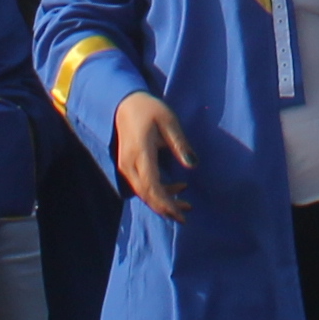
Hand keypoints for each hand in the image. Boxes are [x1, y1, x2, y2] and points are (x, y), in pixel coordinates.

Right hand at [112, 93, 193, 218]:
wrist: (125, 105)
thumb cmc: (150, 110)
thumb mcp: (169, 121)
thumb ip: (180, 144)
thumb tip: (193, 166)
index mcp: (141, 153)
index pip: (152, 186)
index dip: (166, 203)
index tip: (182, 214)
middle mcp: (130, 164)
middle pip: (147, 195)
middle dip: (167, 208)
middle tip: (186, 214)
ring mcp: (126, 167)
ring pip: (144, 193)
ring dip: (164, 201)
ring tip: (186, 204)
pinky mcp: (128, 167)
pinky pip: (142, 186)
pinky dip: (158, 192)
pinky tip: (176, 188)